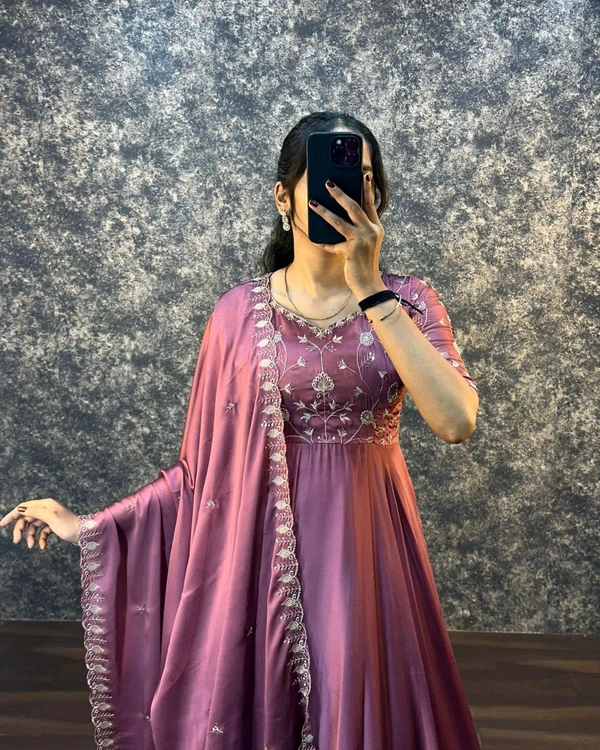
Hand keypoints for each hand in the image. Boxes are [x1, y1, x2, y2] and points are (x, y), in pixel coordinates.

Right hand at [0, 498, 79, 547]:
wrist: (84, 534)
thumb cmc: (68, 525)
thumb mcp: (51, 517)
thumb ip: (35, 511)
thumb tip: (20, 508)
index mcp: (45, 504)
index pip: (24, 507)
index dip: (12, 515)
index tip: (1, 525)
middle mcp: (47, 509)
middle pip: (27, 518)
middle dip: (21, 530)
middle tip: (17, 541)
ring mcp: (50, 518)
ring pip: (33, 526)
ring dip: (31, 537)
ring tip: (32, 546)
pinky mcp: (54, 526)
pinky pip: (42, 532)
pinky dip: (41, 539)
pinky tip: (42, 546)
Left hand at [308, 173, 386, 298]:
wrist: (369, 285)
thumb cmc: (364, 263)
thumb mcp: (366, 243)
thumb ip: (359, 229)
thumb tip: (342, 214)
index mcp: (376, 227)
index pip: (370, 203)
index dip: (366, 187)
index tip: (363, 173)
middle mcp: (371, 231)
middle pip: (354, 207)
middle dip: (340, 193)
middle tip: (328, 182)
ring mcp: (362, 241)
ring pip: (339, 222)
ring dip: (324, 211)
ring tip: (312, 202)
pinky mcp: (351, 252)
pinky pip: (332, 244)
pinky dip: (322, 242)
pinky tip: (312, 237)